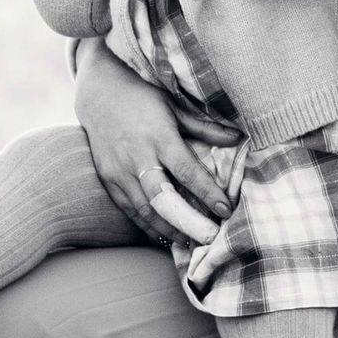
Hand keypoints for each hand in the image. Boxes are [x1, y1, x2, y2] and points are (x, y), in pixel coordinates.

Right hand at [74, 38, 239, 244]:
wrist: (99, 95)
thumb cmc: (142, 99)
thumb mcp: (174, 107)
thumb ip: (204, 127)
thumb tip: (237, 138)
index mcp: (159, 137)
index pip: (186, 171)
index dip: (207, 193)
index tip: (225, 210)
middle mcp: (138, 157)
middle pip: (163, 198)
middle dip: (188, 222)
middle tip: (210, 237)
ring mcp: (120, 171)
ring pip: (145, 210)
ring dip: (169, 229)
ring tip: (191, 242)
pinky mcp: (108, 180)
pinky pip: (129, 210)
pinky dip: (147, 226)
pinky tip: (164, 234)